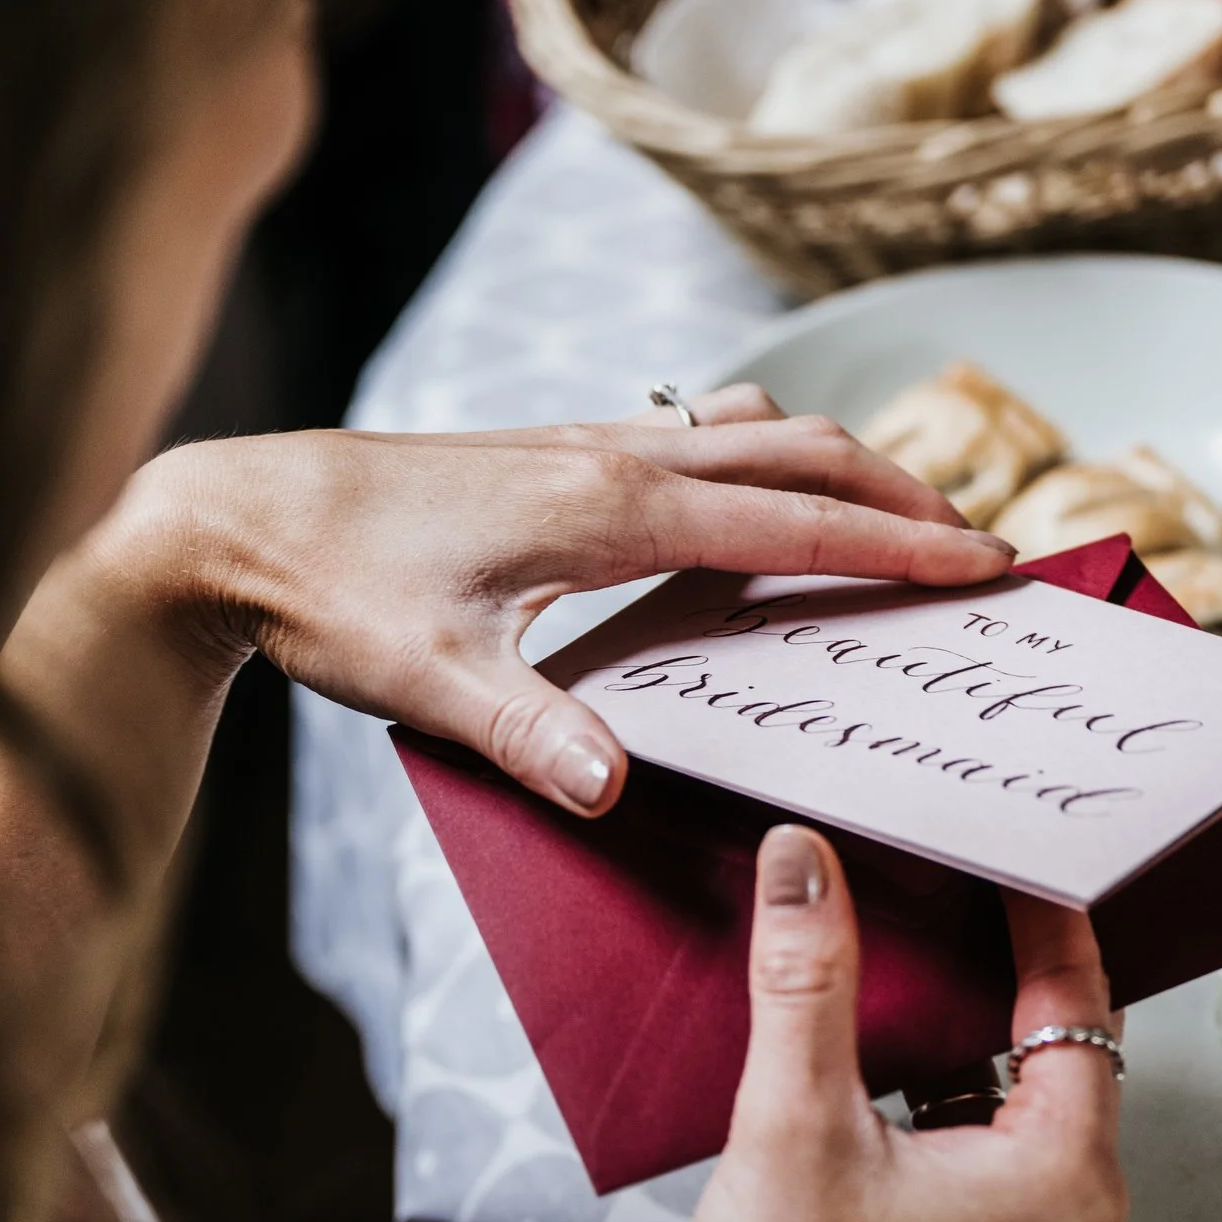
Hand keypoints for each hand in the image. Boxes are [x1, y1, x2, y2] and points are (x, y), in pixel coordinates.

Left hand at [129, 386, 1013, 814]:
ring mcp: (588, 442)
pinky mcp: (557, 450)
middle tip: (977, 541)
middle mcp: (617, 456)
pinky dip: (764, 456)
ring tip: (895, 514)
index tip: (984, 561)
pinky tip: (754, 490)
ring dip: (838, 464)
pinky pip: (697, 435)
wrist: (237, 513)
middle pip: (799, 452)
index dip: (898, 544)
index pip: (793, 521)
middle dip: (900, 492)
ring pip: (752, 430)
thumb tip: (619, 791)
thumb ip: (532, 733)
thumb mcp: (431, 679)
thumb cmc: (331, 592)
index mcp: (612, 510)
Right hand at [643, 827, 1127, 1221]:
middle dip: (994, 944)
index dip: (1035, 902)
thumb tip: (808, 864)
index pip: (1075, 994)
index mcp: (1065, 1174)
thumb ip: (807, 980)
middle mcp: (1073, 1204)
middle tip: (944, 858)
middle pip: (1054, 1029)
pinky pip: (978, 1122)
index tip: (994, 830)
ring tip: (895, 921)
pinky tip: (863, 1024)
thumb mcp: (793, 1128)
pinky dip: (931, 1067)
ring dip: (954, 1007)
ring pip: (1010, 1075)